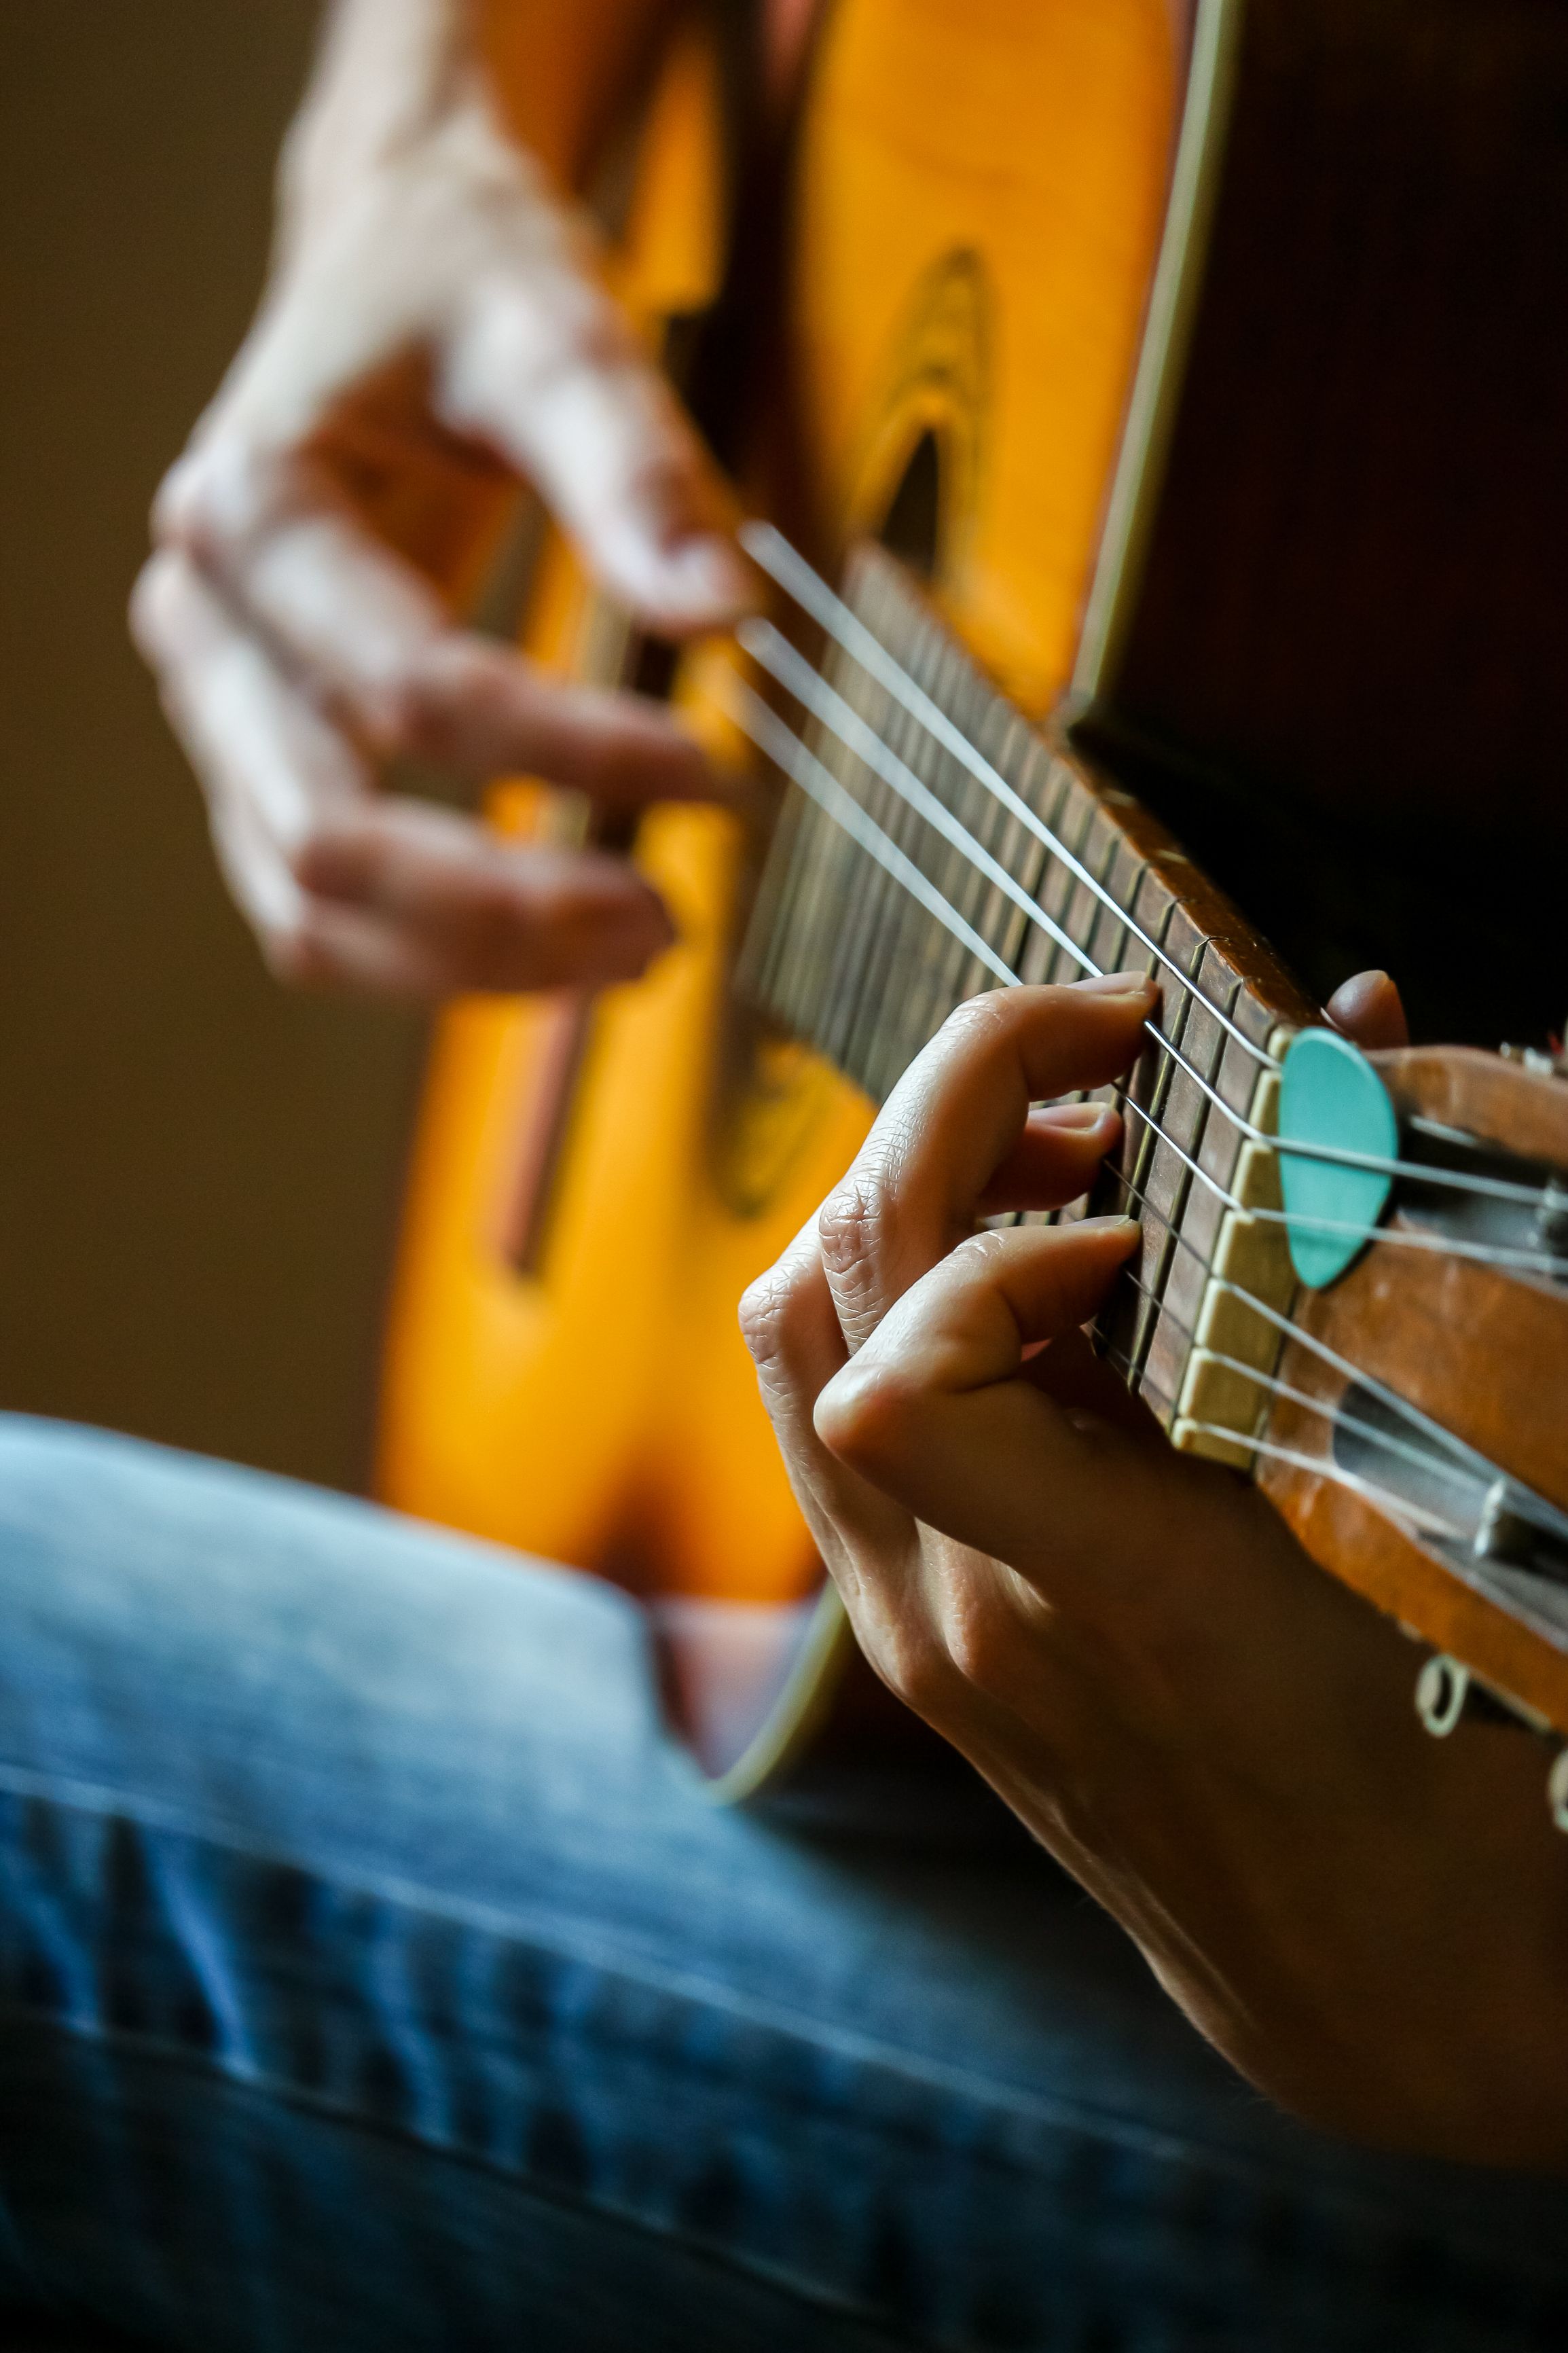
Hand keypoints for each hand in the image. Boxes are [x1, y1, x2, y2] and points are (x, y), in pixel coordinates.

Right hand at [131, 11, 750, 995]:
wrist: (389, 259)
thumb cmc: (463, 289)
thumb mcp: (556, 334)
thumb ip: (634, 471)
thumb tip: (721, 618)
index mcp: (254, 508)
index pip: (413, 691)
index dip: (571, 753)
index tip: (713, 769)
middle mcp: (206, 624)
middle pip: (326, 842)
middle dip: (502, 909)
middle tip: (663, 918)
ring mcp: (221, 708)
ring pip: (307, 911)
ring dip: (467, 964)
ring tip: (635, 947)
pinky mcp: (261, 759)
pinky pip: (322, 909)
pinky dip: (434, 955)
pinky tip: (563, 943)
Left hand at [742, 970, 1567, 2163]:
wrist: (1365, 1970)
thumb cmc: (1440, 1744)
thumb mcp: (1414, 1506)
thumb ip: (1364, 1255)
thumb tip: (1357, 1006)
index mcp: (1098, 1597)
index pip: (896, 1385)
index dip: (1004, 1247)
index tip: (1142, 1205)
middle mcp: (956, 1609)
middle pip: (827, 1293)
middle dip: (946, 1113)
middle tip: (1101, 1054)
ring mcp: (912, 1619)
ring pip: (793, 1334)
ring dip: (902, 1191)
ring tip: (1066, 1155)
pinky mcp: (908, 1624)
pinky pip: (827, 1402)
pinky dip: (897, 1284)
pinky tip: (1039, 1272)